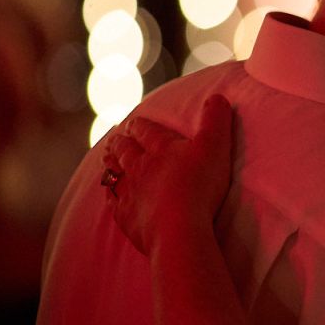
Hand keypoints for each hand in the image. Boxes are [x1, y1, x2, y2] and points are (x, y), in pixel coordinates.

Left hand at [102, 94, 234, 254]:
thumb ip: (216, 120)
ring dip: (110, 164)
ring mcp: (129, 192)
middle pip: (125, 150)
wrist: (179, 228)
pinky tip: (110, 194)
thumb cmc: (199, 186)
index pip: (146, 131)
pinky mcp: (126, 216)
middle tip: (115, 139)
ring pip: (114, 173)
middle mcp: (139, 166)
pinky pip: (113, 201)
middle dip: (120, 143)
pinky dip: (110, 194)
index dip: (140, 125)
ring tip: (106, 158)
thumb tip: (218, 96)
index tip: (133, 123)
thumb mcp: (215, 146)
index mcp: (160, 147)